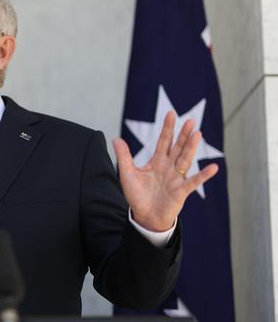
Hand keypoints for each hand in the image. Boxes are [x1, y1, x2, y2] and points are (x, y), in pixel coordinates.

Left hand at [112, 111, 218, 231]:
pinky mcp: (181, 191)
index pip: (163, 141)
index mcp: (157, 161)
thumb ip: (124, 156)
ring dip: (191, 147)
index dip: (167, 128)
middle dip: (183, 134)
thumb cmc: (138, 195)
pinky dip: (204, 175)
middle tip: (190, 120)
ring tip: (197, 134)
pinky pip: (194, 182)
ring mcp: (177, 178)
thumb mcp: (128, 174)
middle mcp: (169, 167)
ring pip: (185, 160)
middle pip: (178, 147)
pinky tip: (213, 167)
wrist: (144, 216)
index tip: (171, 114)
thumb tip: (116, 139)